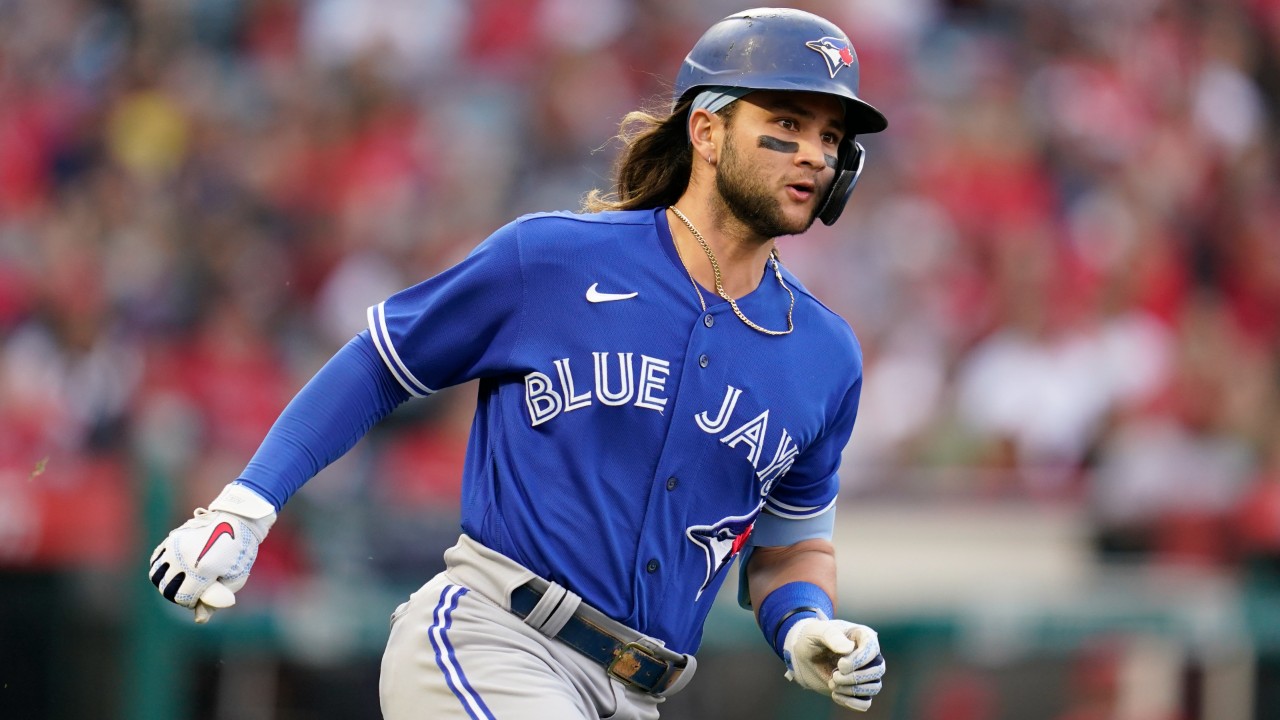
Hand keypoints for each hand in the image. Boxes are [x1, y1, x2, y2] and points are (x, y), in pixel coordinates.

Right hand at [148, 484, 276, 622]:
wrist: (237, 520)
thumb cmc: (240, 552)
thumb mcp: (235, 579)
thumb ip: (214, 600)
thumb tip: (199, 620)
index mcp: (204, 569)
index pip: (183, 597)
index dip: (191, 603)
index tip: (200, 598)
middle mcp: (186, 557)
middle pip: (166, 589)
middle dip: (177, 595)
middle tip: (192, 590)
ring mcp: (176, 546)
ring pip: (156, 575)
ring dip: (166, 583)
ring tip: (181, 581)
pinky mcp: (172, 538)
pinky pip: (155, 560)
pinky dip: (160, 569)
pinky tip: (174, 570)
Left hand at [783, 618, 883, 711]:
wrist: (804, 657)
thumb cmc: (812, 639)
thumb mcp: (815, 632)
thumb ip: (831, 636)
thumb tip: (848, 648)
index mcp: (862, 636)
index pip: (873, 648)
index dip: (859, 660)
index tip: (840, 664)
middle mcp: (868, 655)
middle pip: (877, 670)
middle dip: (855, 677)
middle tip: (835, 676)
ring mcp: (865, 673)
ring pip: (874, 687)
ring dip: (852, 690)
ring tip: (832, 684)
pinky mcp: (858, 689)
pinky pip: (866, 702)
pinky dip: (852, 703)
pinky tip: (835, 695)